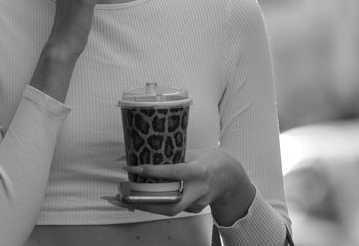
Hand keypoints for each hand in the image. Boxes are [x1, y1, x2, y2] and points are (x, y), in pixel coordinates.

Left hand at [106, 149, 255, 224]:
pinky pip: (173, 208)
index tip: (134, 168)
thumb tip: (146, 150)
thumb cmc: (210, 160)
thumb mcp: (194, 152)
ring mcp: (198, 203)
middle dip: (147, 203)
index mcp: (198, 171)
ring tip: (126, 199)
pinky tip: (142, 199)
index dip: (153, 172)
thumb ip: (174, 154)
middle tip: (127, 197)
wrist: (231, 176)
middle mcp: (199, 191)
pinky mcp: (195, 209)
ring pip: (170, 209)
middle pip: (171, 205)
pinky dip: (158, 204)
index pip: (174, 172)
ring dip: (148, 205)